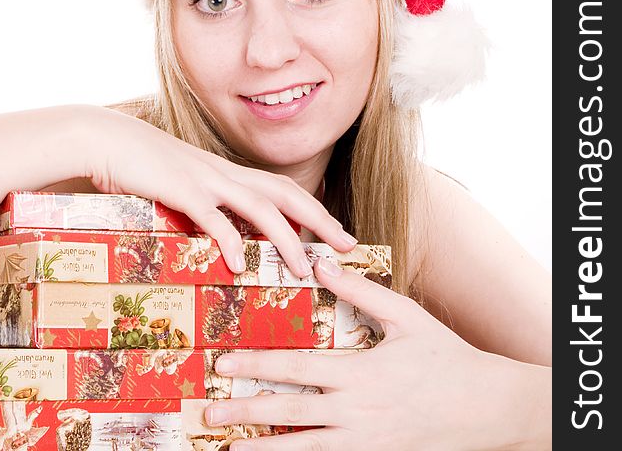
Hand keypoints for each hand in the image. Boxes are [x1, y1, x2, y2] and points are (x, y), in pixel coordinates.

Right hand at [81, 106, 355, 276]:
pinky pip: (213, 218)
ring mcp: (204, 179)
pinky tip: (240, 265)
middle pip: (286, 194)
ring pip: (260, 208)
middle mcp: (223, 173)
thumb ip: (200, 202)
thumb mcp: (176, 182)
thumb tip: (216, 232)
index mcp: (225, 172)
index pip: (281, 188)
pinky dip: (230, 241)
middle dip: (320, 220)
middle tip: (347, 246)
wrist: (102, 138)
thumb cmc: (136, 163)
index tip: (335, 232)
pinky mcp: (180, 189)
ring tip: (304, 268)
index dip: (313, 209)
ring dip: (286, 239)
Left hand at [203, 258, 540, 449]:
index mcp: (359, 372)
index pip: (296, 368)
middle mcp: (355, 410)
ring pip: (304, 447)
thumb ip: (362, 291)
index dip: (256, 366)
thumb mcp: (406, 317)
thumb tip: (322, 265)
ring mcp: (364, 441)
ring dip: (265, 450)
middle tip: (210, 413)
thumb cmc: (445, 357)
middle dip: (245, 411)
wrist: (486, 409)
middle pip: (289, 411)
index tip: (224, 364)